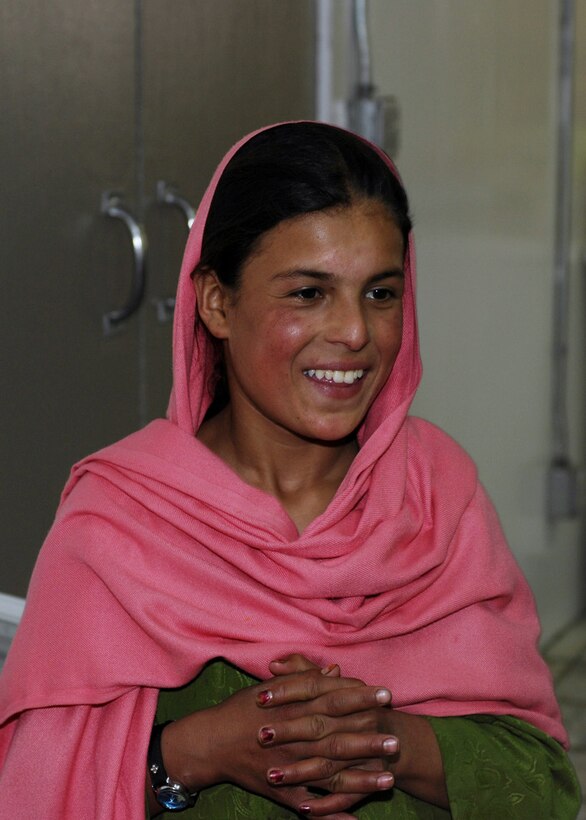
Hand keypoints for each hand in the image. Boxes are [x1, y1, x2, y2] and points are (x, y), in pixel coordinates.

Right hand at [162, 662, 396, 818]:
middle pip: (335, 738)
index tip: (385, 694)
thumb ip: (304, 677)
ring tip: (387, 779)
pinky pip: (310, 805)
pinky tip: (356, 819)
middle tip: (395, 740)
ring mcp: (288, 767)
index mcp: (291, 707)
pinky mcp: (281, 791)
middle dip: (366, 740)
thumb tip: (336, 670)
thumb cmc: (241, 710)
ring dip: (359, 778)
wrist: (209, 743)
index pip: (331, 699)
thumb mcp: (270, 686)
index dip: (359, 696)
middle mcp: (292, 737)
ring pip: (328, 775)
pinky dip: (332, 815)